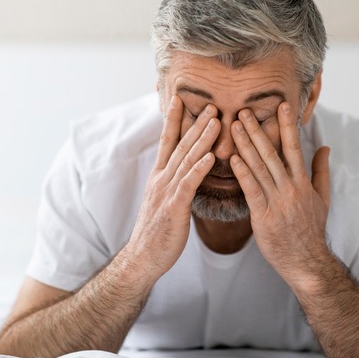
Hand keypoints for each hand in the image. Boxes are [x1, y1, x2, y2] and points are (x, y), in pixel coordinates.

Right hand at [125, 95, 218, 279]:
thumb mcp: (164, 202)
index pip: (166, 142)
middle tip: (211, 104)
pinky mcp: (174, 207)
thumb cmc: (157, 232)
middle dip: (195, 123)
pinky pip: (188, 184)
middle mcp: (161, 179)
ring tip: (215, 121)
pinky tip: (210, 157)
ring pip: (186, 160)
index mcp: (159, 177)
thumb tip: (185, 172)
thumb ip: (174, 184)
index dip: (173, 120)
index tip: (180, 100)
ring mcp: (166, 192)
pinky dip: (199, 168)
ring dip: (202, 139)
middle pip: (180, 146)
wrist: (143, 258)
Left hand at [230, 101, 331, 282]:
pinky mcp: (264, 216)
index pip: (294, 147)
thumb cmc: (311, 230)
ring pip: (260, 167)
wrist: (306, 261)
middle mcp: (291, 188)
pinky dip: (243, 172)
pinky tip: (234, 158)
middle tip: (244, 110)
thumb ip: (321, 171)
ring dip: (246, 145)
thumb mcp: (322, 198)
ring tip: (234, 126)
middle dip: (258, 130)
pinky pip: (252, 190)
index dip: (287, 125)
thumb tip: (325, 147)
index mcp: (303, 182)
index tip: (281, 106)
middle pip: (272, 153)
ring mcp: (278, 201)